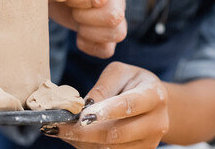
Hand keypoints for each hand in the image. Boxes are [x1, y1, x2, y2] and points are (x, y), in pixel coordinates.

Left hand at [15, 0, 126, 57]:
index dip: (77, 1)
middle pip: (114, 15)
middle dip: (85, 18)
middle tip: (69, 7)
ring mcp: (117, 4)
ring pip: (117, 32)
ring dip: (90, 33)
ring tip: (75, 19)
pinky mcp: (111, 25)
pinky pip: (108, 48)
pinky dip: (91, 46)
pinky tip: (78, 34)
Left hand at [42, 62, 168, 147]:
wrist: (153, 102)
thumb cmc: (132, 83)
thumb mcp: (120, 73)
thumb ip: (103, 87)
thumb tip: (84, 106)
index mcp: (154, 96)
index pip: (128, 105)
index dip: (104, 112)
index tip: (81, 116)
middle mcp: (156, 123)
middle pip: (117, 134)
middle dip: (84, 132)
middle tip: (58, 126)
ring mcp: (149, 142)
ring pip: (111, 148)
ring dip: (82, 142)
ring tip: (60, 130)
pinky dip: (87, 146)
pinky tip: (73, 136)